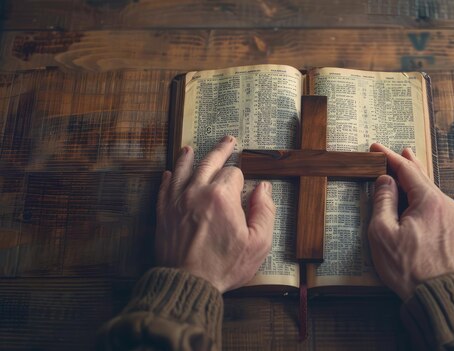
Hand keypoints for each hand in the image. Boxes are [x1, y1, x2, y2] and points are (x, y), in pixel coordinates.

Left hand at [156, 136, 275, 292]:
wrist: (188, 283)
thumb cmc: (224, 266)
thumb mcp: (258, 243)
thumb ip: (264, 211)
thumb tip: (264, 189)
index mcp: (222, 197)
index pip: (234, 173)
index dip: (241, 177)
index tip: (244, 184)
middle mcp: (197, 192)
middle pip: (209, 162)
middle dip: (221, 150)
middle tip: (227, 141)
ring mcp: (177, 201)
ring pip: (182, 169)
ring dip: (188, 157)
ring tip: (190, 148)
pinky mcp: (163, 213)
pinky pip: (164, 188)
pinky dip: (168, 177)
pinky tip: (169, 172)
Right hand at [368, 143, 453, 300]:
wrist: (436, 295)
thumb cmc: (407, 267)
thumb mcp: (383, 232)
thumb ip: (383, 201)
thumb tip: (384, 181)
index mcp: (429, 201)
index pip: (406, 170)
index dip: (389, 158)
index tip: (376, 148)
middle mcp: (445, 205)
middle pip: (422, 177)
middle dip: (408, 164)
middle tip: (399, 151)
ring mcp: (452, 218)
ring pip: (431, 192)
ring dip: (417, 180)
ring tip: (410, 167)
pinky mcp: (453, 231)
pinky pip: (436, 205)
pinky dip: (424, 197)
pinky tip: (418, 198)